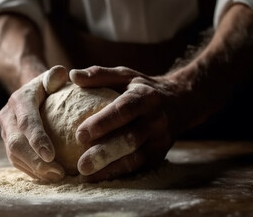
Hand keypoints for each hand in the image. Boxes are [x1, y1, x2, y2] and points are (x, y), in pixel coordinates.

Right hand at [0, 65, 68, 181]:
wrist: (30, 94)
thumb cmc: (49, 87)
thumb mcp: (52, 78)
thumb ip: (55, 76)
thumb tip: (62, 73)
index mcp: (19, 100)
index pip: (26, 122)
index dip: (37, 139)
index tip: (51, 155)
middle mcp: (8, 117)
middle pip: (16, 144)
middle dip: (35, 161)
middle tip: (57, 173)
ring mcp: (6, 132)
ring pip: (14, 156)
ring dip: (34, 169)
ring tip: (57, 177)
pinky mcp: (8, 144)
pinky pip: (16, 162)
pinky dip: (31, 171)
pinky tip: (49, 177)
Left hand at [70, 66, 193, 181]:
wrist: (180, 103)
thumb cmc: (143, 88)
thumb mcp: (125, 75)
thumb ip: (99, 75)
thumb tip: (73, 75)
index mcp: (146, 98)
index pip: (124, 110)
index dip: (103, 123)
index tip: (79, 134)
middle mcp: (156, 120)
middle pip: (130, 139)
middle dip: (105, 153)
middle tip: (81, 164)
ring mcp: (160, 140)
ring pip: (135, 158)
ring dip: (110, 169)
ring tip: (85, 175)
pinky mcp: (159, 155)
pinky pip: (137, 167)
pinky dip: (117, 173)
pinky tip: (97, 177)